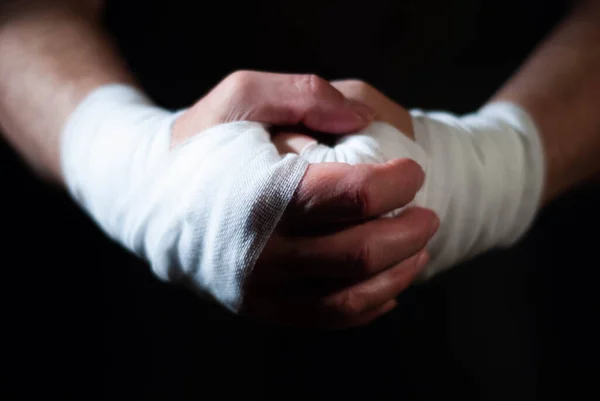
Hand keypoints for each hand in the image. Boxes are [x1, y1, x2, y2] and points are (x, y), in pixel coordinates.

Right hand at [171, 71, 438, 327]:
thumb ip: (304, 94)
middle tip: (427, 211)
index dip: (397, 182)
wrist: (149, 197)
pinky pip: (328, 317)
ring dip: (399, 272)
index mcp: (259, 195)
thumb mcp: (242, 95)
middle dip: (409, 230)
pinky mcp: (262, 308)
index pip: (351, 195)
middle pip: (360, 253)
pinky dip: (370, 303)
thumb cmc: (202, 142)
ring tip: (419, 248)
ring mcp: (261, 288)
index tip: (412, 171)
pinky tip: (391, 284)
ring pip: (351, 296)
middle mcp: (261, 252)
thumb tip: (363, 120)